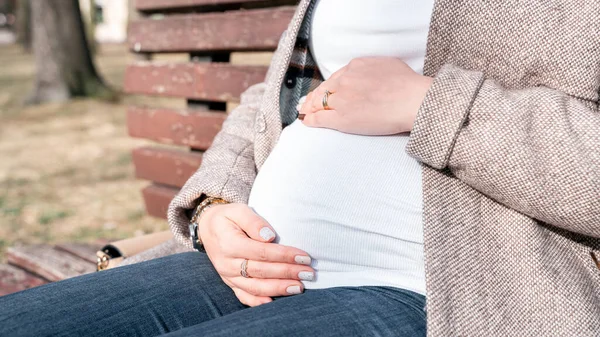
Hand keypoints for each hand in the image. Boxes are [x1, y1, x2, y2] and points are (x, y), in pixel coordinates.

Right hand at [198, 203, 314, 306]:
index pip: (262, 252)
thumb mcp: (238, 210)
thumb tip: (270, 237)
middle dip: (287, 273)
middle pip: (262, 271)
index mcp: (230, 244)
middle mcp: (227, 263)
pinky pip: (243, 296)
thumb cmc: (228, 218)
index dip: (284, 255)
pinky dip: (257, 302)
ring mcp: (227, 276)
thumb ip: (253, 222)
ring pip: (255, 287)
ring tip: (299, 287)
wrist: (208, 228)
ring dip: (278, 289)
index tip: (304, 257)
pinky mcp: (229, 283)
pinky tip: (273, 303)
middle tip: (309, 274)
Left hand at [299, 57, 432, 134]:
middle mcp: (345, 80)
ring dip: (310, 108)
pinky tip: (306, 122)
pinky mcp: (342, 117)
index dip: (326, 87)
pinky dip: (311, 120)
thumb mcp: (386, 64)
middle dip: (313, 97)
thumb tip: (365, 73)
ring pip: (319, 103)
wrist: (412, 100)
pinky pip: (320, 118)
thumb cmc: (408, 84)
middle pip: (324, 90)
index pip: (335, 78)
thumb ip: (370, 68)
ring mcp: (342, 99)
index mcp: (355, 66)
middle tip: (306, 104)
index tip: (322, 91)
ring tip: (304, 113)